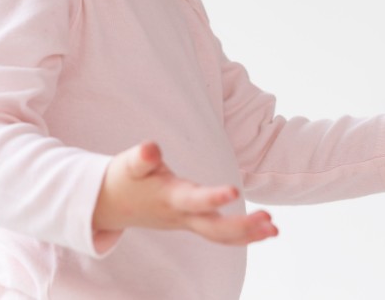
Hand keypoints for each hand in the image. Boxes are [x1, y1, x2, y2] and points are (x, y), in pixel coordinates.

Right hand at [92, 141, 277, 245]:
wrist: (110, 205)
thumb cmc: (124, 179)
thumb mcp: (128, 164)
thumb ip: (141, 157)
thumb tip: (150, 148)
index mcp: (168, 197)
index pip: (193, 200)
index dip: (212, 198)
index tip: (233, 191)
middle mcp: (181, 215)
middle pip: (213, 229)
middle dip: (242, 227)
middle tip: (269, 221)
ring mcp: (187, 222)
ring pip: (219, 235)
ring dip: (248, 234)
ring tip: (274, 228)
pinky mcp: (190, 222)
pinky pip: (219, 234)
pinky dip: (241, 235)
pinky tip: (263, 229)